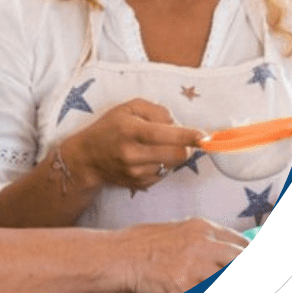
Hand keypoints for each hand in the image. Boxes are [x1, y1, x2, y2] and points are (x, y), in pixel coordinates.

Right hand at [65, 98, 203, 191]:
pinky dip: (162, 164)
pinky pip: (164, 174)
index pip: (166, 134)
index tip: (205, 136)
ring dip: (172, 154)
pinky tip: (147, 157)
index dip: (189, 135)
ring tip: (155, 146)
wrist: (87, 158)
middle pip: (178, 154)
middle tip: (178, 138)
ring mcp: (136, 172)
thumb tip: (178, 124)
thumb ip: (156, 110)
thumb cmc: (109, 127)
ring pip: (173, 165)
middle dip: (185, 145)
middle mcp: (133, 154)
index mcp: (131, 130)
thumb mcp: (128, 108)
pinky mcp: (140, 185)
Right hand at [117, 218, 248, 292]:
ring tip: (215, 285)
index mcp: (202, 228)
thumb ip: (202, 242)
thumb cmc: (143, 245)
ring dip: (227, 283)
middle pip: (243, 259)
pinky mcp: (185, 285)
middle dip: (249, 275)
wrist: (119, 255)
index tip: (249, 264)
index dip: (250, 257)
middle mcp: (203, 243)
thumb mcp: (177, 233)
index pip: (243, 244)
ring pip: (229, 277)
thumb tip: (224, 256)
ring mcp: (196, 265)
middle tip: (256, 289)